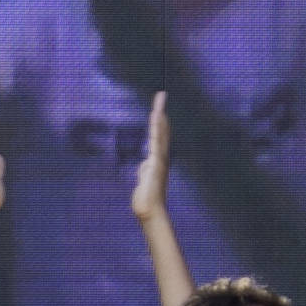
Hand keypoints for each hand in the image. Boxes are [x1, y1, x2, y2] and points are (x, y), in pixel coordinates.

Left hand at [125, 87, 177, 229]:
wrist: (149, 210)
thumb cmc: (146, 198)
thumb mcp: (143, 179)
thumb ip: (145, 169)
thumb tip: (145, 164)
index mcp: (157, 159)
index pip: (158, 135)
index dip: (159, 121)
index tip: (158, 107)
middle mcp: (161, 156)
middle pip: (162, 129)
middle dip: (161, 112)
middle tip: (161, 95)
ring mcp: (160, 159)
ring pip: (160, 133)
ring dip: (159, 116)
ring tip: (159, 100)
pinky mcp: (157, 162)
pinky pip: (157, 142)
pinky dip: (157, 129)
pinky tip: (156, 117)